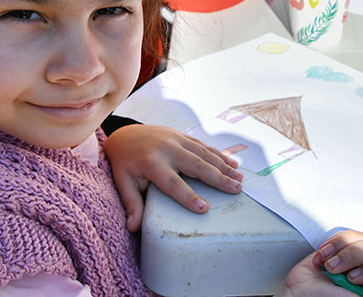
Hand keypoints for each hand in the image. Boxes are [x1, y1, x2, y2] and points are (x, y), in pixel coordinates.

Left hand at [102, 124, 243, 231]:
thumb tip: (132, 227)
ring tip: (239, 180)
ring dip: (224, 167)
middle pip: (197, 166)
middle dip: (218, 179)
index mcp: (151, 163)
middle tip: (236, 190)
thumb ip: (132, 203)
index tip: (204, 209)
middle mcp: (167, 149)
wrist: (125, 134)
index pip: (173, 183)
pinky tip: (233, 164)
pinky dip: (220, 155)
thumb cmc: (125, 163)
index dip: (188, 196)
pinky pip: (204, 146)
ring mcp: (177, 139)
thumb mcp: (123, 182)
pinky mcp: (183, 136)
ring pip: (205, 154)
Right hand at [279, 230, 362, 296]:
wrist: (295, 295)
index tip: (355, 278)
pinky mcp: (341, 250)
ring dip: (342, 250)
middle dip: (354, 258)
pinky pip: (347, 236)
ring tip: (329, 266)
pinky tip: (325, 257)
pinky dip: (334, 243)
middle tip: (338, 272)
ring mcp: (355, 261)